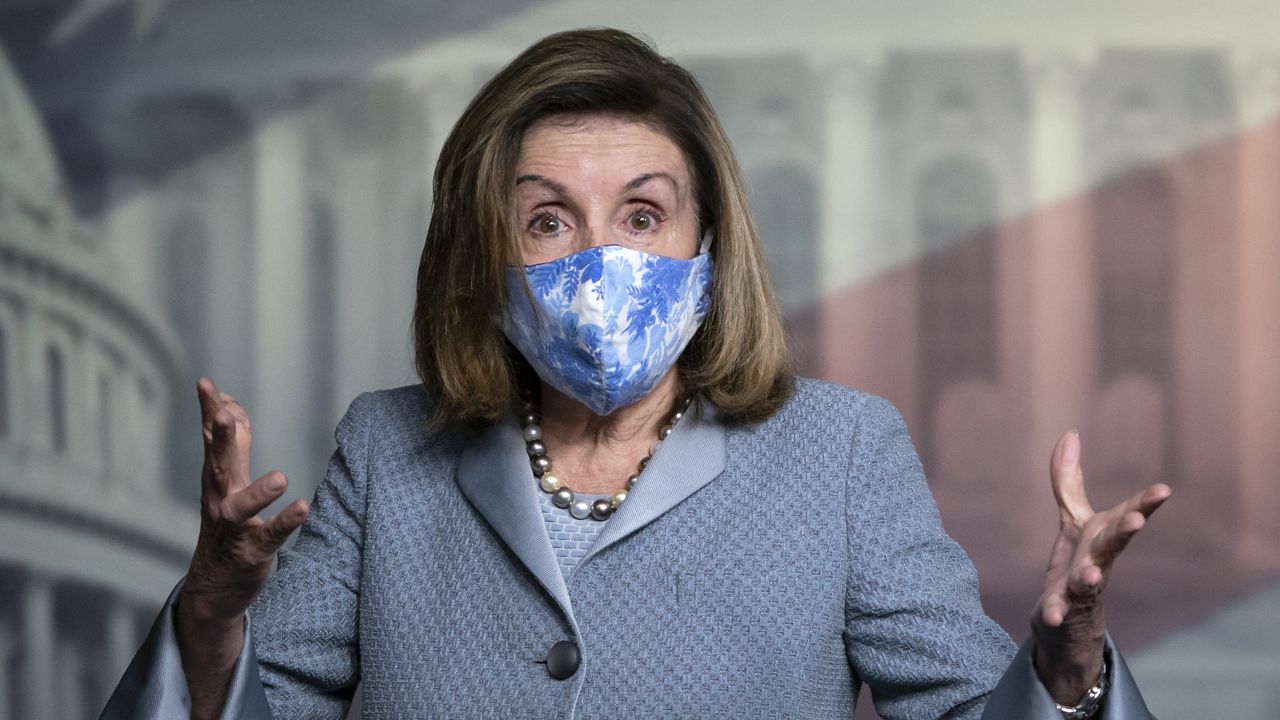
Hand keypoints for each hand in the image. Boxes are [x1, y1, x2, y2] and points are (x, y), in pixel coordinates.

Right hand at [181, 377, 310, 621]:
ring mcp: (235, 528)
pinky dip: (284, 523)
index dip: (209, 412)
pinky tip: (301, 509)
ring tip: (280, 477)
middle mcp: (220, 500)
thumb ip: (233, 444)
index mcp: (217, 479)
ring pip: (240, 507)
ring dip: (258, 492)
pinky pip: (269, 537)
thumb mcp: (227, 482)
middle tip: (221, 413)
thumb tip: (231, 405)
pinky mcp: (252, 552)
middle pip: (218, 465)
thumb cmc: (226, 525)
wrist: (214, 586)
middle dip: (220, 439)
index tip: (205, 383)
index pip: (212, 440)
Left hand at [1030, 430, 1170, 704]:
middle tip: (1137, 519)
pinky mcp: (1060, 610)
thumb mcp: (1073, 520)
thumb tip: (1069, 434)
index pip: (1126, 516)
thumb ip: (1069, 480)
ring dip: (1090, 575)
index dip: (1145, 503)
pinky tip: (1050, 615)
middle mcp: (1098, 560)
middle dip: (1124, 531)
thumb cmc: (1078, 563)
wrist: (1067, 620)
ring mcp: (1082, 588)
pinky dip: (1054, 612)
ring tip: (1092, 573)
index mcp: (1103, 537)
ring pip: (1089, 580)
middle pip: (1112, 544)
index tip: (1164, 490)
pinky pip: (1057, 612)